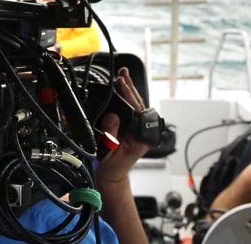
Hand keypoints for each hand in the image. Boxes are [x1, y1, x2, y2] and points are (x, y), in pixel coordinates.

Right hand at [95, 67, 150, 182]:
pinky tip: (121, 87)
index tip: (121, 83)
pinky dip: (126, 97)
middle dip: (129, 88)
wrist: (111, 175)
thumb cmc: (111, 167)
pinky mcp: (132, 126)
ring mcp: (139, 129)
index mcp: (141, 137)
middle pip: (138, 104)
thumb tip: (112, 116)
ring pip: (136, 105)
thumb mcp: (108, 152)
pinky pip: (130, 109)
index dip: (128, 95)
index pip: (137, 110)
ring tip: (123, 76)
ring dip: (129, 90)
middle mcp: (143, 131)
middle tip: (123, 74)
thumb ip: (110, 134)